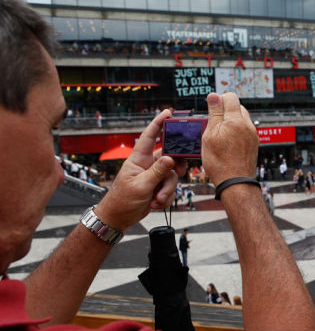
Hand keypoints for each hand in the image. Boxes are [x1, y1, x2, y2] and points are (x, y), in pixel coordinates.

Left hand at [95, 110, 185, 229]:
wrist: (118, 218)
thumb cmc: (122, 200)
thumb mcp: (141, 186)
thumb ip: (157, 172)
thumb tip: (171, 159)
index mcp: (139, 159)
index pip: (149, 137)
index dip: (158, 124)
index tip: (168, 113)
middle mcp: (147, 165)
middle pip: (169, 158)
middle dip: (175, 168)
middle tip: (180, 171)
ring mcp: (153, 177)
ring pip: (172, 177)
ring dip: (167, 190)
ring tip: (156, 200)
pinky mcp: (158, 188)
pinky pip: (170, 188)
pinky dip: (166, 198)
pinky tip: (155, 204)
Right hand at [201, 92, 257, 185]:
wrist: (236, 182)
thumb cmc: (220, 162)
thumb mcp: (210, 135)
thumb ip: (214, 113)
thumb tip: (214, 95)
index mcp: (236, 120)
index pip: (230, 97)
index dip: (219, 100)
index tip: (212, 110)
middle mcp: (247, 125)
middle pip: (237, 106)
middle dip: (226, 110)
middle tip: (215, 124)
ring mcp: (252, 134)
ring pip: (242, 118)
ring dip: (232, 121)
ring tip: (222, 133)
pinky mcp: (254, 143)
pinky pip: (245, 130)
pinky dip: (237, 131)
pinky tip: (229, 142)